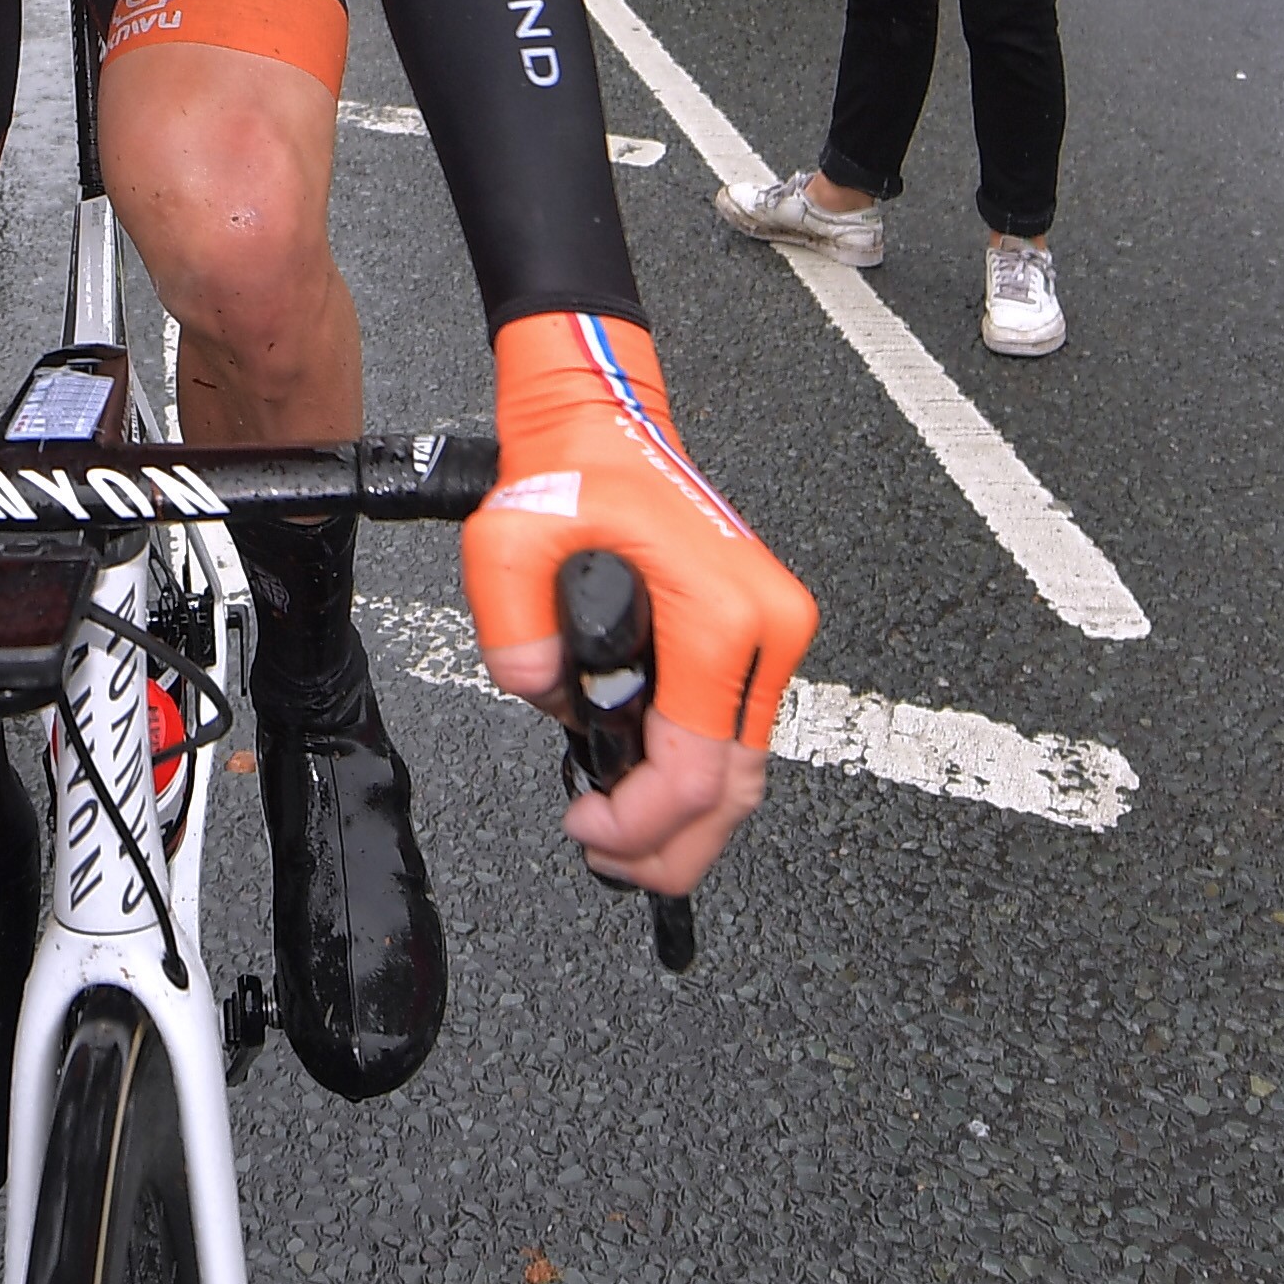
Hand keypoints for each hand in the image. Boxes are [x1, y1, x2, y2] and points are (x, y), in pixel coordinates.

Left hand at [461, 316, 815, 895]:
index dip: (640, 824)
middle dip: (673, 846)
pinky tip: (645, 792)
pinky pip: (736, 733)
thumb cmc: (569, 474)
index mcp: (721, 616)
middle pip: (737, 788)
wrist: (604, 424)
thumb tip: (543, 695)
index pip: (697, 770)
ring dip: (688, 820)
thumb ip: (512, 632)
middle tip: (608, 860)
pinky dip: (698, 775)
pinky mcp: (764, 635)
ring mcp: (775, 632)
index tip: (587, 829)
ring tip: (620, 838)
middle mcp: (767, 629)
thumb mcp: (509, 544)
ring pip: (745, 769)